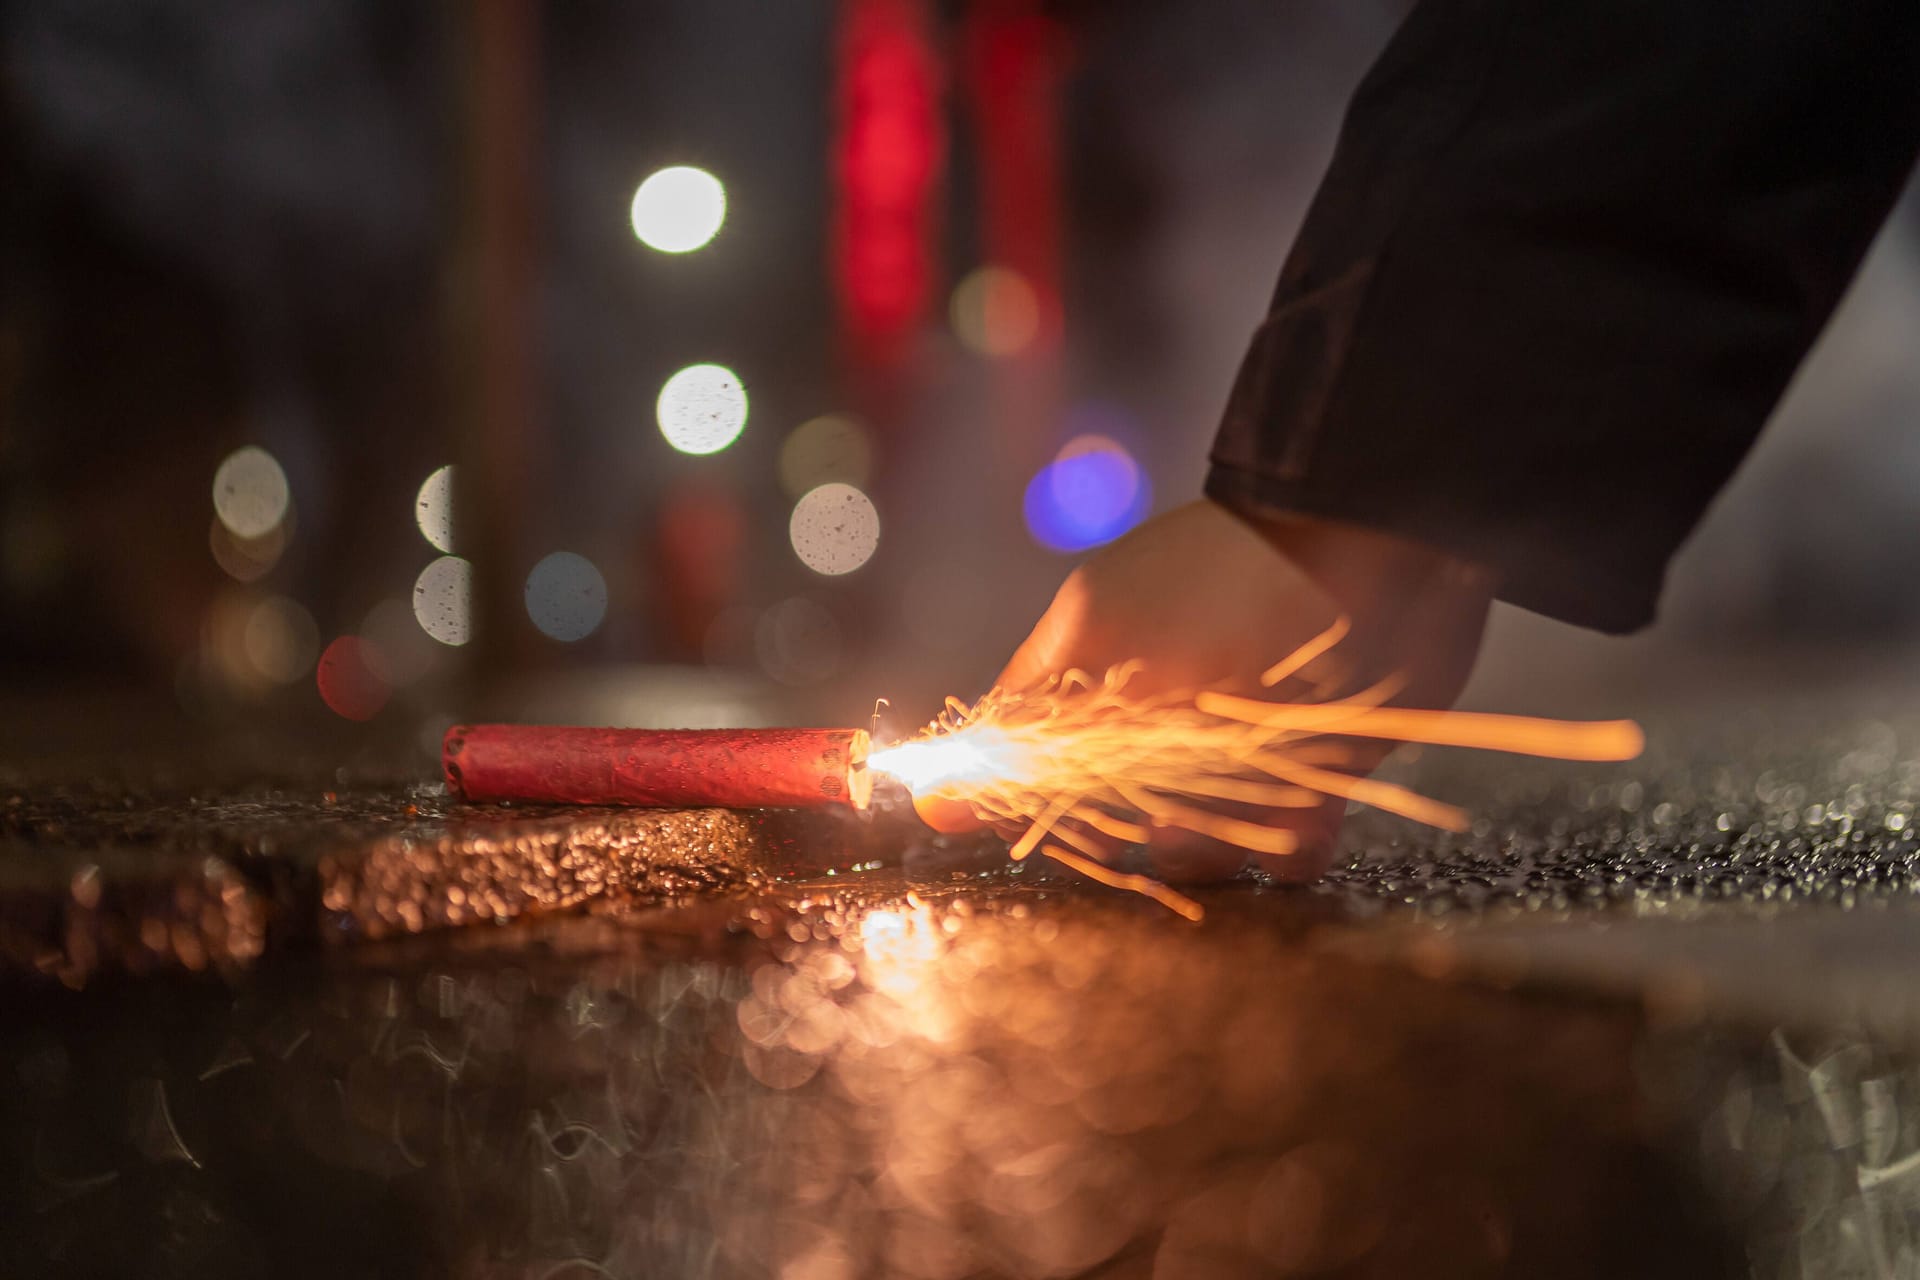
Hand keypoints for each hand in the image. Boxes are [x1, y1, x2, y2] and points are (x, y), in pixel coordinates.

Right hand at [919, 498, 1494, 881]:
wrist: (1372, 539)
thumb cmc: (1220, 576)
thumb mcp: (1103, 635)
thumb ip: (1026, 722)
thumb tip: (933, 796)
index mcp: (1093, 683)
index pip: (1029, 767)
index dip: (1018, 805)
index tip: (1017, 828)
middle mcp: (1155, 727)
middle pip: (1111, 826)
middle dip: (1124, 833)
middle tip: (1149, 809)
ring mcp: (1232, 756)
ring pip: (1197, 850)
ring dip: (1206, 846)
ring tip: (1230, 807)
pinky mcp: (1312, 777)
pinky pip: (1288, 849)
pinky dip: (1293, 845)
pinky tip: (1302, 815)